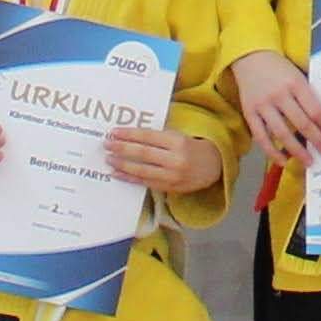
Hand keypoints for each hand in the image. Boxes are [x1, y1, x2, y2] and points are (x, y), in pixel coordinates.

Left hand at [106, 127, 223, 196]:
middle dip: (121, 149)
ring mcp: (173, 175)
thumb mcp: (179, 135)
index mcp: (178, 141)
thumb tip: (128, 135)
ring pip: (142, 170)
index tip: (114, 132)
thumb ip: (157, 136)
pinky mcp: (170, 188)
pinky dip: (130, 178)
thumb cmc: (192, 147)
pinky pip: (146, 182)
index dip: (129, 134)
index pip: (148, 136)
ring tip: (109, 159)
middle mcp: (175, 159)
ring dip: (122, 164)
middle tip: (106, 145)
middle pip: (143, 153)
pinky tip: (117, 173)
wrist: (214, 166)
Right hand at [233, 51, 320, 165]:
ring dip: (297, 150)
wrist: (250, 56)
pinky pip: (261, 136)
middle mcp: (279, 94)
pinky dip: (272, 151)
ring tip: (309, 161)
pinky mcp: (249, 113)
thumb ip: (309, 95)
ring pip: (282, 133)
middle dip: (317, 141)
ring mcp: (263, 105)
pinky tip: (283, 160)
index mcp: (296, 83)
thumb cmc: (280, 68)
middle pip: (302, 123)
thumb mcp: (298, 75)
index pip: (315, 109)